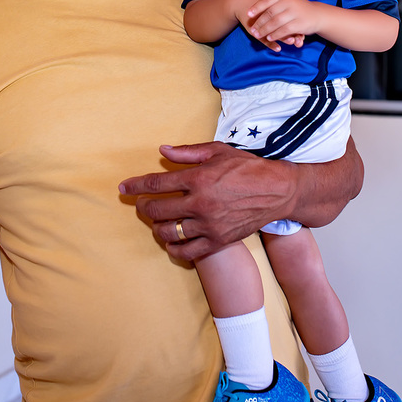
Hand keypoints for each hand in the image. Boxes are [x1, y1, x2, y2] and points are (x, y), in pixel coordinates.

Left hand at [119, 143, 297, 261]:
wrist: (277, 192)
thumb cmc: (248, 168)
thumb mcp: (218, 151)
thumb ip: (187, 152)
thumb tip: (162, 150)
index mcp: (198, 178)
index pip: (156, 184)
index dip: (135, 186)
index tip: (124, 188)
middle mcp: (200, 203)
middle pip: (157, 210)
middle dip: (143, 207)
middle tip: (142, 204)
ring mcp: (209, 225)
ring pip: (168, 232)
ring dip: (157, 227)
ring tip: (158, 220)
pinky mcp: (218, 241)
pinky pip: (186, 251)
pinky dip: (173, 248)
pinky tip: (172, 240)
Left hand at [245, 0, 323, 48]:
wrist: (317, 14)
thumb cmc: (297, 8)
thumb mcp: (286, 1)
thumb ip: (273, 4)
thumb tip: (253, 10)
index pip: (267, 0)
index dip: (256, 7)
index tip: (248, 14)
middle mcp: (289, 1)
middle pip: (269, 13)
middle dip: (259, 23)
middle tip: (252, 29)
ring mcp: (294, 12)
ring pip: (275, 23)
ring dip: (265, 30)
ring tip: (257, 35)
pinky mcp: (299, 23)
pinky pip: (284, 30)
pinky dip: (275, 35)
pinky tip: (269, 38)